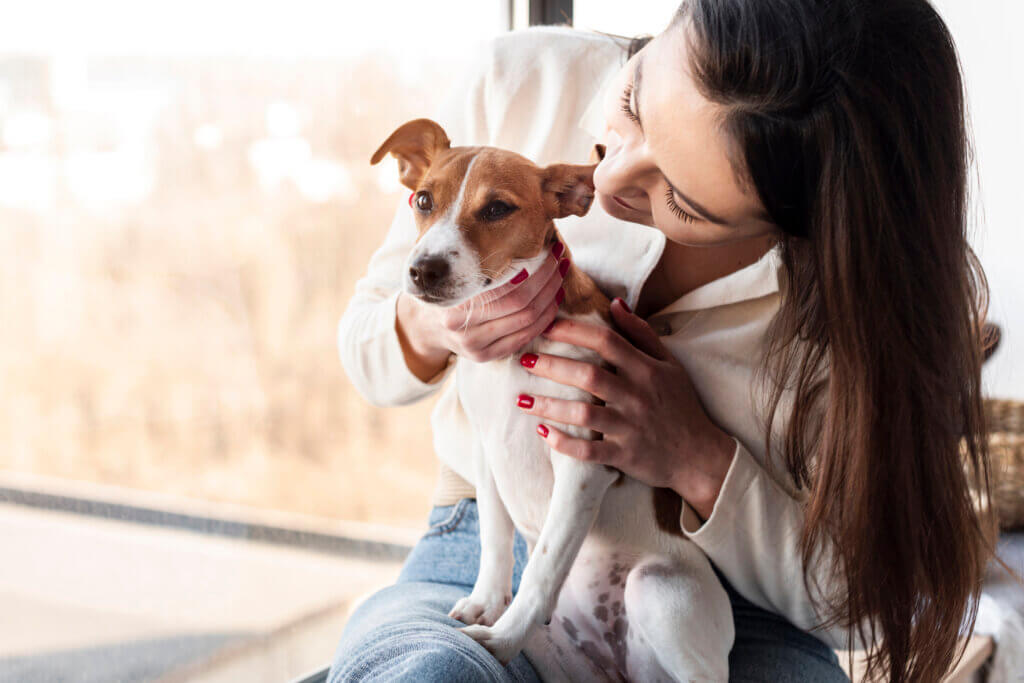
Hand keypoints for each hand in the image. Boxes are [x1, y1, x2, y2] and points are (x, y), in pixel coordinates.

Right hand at [396, 242, 568, 377]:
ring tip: (559, 279)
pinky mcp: (485, 357)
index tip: (551, 251)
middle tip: (560, 262)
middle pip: (524, 306)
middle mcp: (466, 331)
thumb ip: (480, 264)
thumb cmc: (443, 290)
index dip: (538, 270)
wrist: (423, 326)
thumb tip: (523, 243)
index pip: (512, 289)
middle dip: (548, 282)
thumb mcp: (453, 273)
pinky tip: (551, 303)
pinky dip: (543, 320)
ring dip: (551, 299)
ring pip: (528, 323)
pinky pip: (524, 338)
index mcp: (457, 306)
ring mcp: (476, 348)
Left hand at [517, 298, 736, 519]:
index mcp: (646, 370)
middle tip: (525, 359)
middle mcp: (637, 396)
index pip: (606, 342)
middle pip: (588, 376)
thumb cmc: (681, 405)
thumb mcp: (669, 364)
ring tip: (522, 400)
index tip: (545, 326)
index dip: (573, 331)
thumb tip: (614, 304)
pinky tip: (543, 433)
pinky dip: (564, 443)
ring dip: (549, 406)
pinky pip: (589, 451)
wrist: (700, 456)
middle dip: (552, 365)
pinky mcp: (625, 455)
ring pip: (584, 414)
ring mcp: (630, 427)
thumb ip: (641, 333)